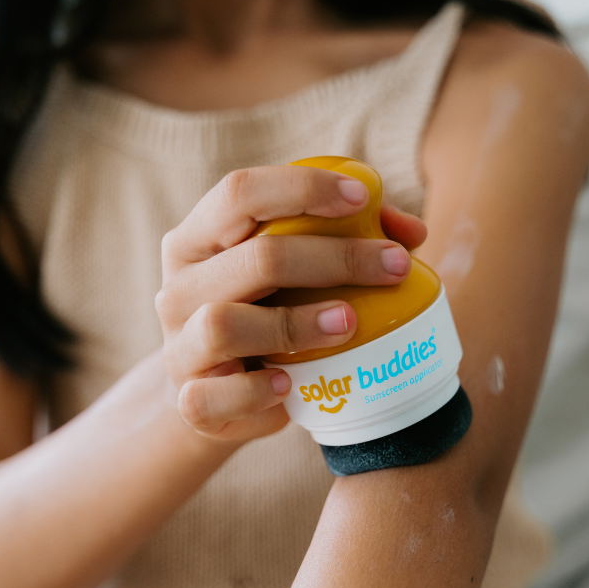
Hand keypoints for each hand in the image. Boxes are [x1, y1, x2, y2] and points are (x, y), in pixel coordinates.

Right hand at [157, 165, 426, 440]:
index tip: (362, 196)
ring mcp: (178, 346)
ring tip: (350, 323)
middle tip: (394, 266)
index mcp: (197, 238)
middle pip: (255, 257)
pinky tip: (292, 384)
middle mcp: (178, 287)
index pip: (240, 192)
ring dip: (296, 323)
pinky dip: (257, 390)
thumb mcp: (295, 273)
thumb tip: (410, 232)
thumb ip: (347, 239)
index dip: (302, 187)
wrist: (218, 396)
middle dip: (335, 258)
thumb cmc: (267, 316)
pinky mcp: (189, 400)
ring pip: (225, 324)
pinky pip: (214, 396)